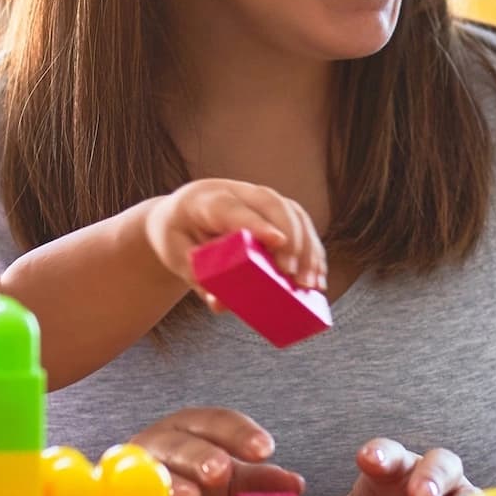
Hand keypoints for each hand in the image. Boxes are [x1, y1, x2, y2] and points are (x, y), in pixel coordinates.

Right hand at [123, 407, 305, 495]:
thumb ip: (259, 483)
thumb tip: (295, 484)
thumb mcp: (229, 489)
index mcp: (190, 430)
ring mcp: (133, 471)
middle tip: (223, 471)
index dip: (239, 433)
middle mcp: (159, 443)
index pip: (214, 422)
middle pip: (180, 441)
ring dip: (172, 483)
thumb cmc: (191, 490)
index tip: (265, 450)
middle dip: (201, 454)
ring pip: (150, 469)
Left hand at [145, 180, 326, 296]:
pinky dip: (312, 248)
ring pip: (292, 211)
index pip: (233, 208)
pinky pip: (300, 222)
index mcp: (204, 200)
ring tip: (311, 283)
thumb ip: (199, 281)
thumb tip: (221, 305)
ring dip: (307, 247)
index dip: (257, 223)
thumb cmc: (177, 238)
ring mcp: (257, 196)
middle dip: (290, 239)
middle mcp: (235, 191)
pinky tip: (317, 276)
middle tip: (293, 276)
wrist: (178, 217)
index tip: (278, 242)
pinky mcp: (274, 208)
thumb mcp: (177, 260)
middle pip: (271, 204)